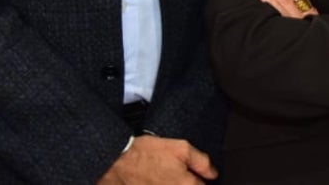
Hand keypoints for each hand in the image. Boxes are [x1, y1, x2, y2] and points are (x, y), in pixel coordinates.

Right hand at [98, 135, 216, 183]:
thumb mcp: (179, 148)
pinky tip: (156, 181)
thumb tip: (213, 174)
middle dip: (189, 183)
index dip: (202, 182)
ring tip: (165, 176)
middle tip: (176, 175)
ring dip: (174, 184)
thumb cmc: (145, 154)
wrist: (115, 164)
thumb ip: (201, 161)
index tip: (198, 178)